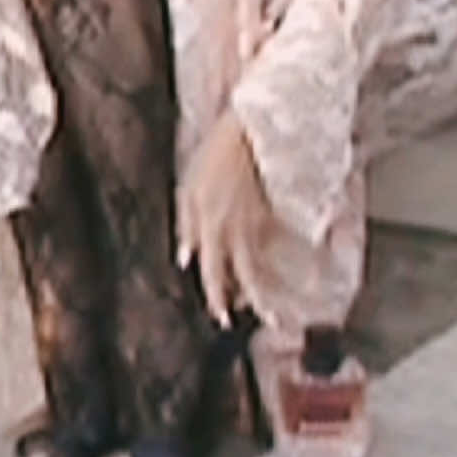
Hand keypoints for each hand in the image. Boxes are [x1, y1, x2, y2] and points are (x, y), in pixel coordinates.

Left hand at [176, 109, 273, 328]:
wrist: (249, 133)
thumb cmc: (213, 157)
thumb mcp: (189, 189)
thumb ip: (187, 227)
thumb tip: (185, 261)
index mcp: (211, 224)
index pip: (214, 272)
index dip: (218, 297)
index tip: (222, 318)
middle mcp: (236, 229)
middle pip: (243, 275)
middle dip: (244, 303)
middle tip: (245, 322)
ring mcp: (257, 222)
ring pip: (259, 264)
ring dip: (260, 290)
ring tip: (264, 311)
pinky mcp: (271, 213)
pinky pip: (267, 246)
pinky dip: (265, 262)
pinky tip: (265, 272)